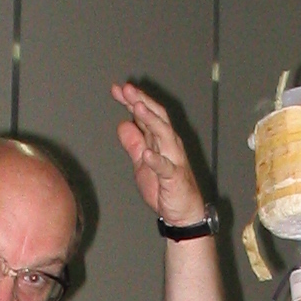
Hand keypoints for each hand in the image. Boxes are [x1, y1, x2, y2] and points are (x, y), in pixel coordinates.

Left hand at [112, 82, 206, 225]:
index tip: (116, 89)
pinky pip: (165, 167)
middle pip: (157, 117)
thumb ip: (134, 143)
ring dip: (150, 120)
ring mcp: (173, 159)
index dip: (132, 101)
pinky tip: (147, 153)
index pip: (147, 115)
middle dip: (141, 101)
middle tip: (126, 88)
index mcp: (160, 139)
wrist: (183, 212)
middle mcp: (169, 144)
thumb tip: (122, 123)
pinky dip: (156, 160)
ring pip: (163, 134)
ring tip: (137, 107)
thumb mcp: (142, 163)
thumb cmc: (164, 187)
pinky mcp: (174, 178)